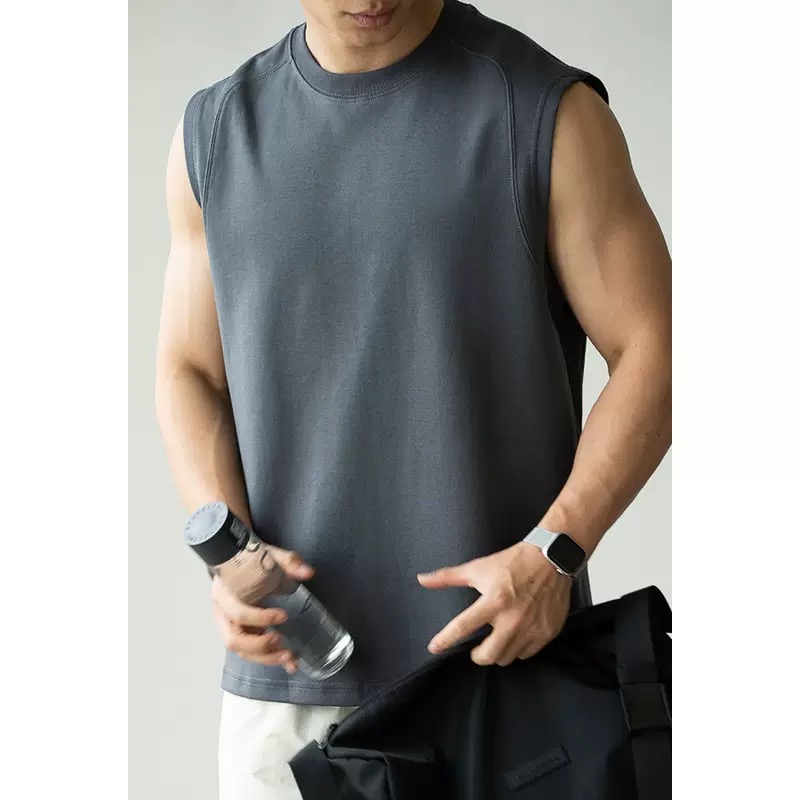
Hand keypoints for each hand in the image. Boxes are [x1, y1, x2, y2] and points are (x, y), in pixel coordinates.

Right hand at [211, 546, 314, 674]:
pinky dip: (267, 659)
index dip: (259, 618)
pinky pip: (249, 651)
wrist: (236, 559)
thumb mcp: (269, 555)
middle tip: (282, 642)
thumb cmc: (250, 559)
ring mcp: (229, 626)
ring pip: (241, 651)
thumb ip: (288, 561)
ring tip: (289, 657)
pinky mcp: (240, 633)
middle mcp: (223, 613)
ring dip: (265, 658)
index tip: (283, 616)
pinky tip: (288, 661)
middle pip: (234, 640)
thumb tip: (308, 572)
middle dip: (259, 646)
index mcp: (224, 593)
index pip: (237, 613)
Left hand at [417, 542, 570, 665]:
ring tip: (496, 640)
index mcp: (494, 601)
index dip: (445, 640)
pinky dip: (517, 649)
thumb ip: (447, 577)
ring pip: (507, 658)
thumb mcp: (478, 567)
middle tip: (475, 649)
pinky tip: (515, 637)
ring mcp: (532, 629)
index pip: (463, 626)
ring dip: (498, 653)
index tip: (434, 648)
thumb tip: (421, 579)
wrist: (551, 558)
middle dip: (477, 656)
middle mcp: (513, 619)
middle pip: (488, 656)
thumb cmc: (512, 562)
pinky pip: (526, 654)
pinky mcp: (547, 633)